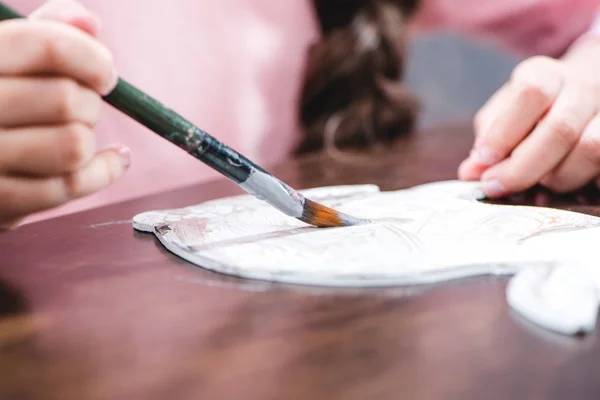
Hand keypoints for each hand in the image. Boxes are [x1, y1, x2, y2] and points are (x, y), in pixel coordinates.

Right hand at [0, 0, 129, 228]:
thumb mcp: (0, 55)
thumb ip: (43, 31)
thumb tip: (90, 22)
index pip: (48, 46)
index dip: (93, 58)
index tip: (105, 72)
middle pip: (68, 99)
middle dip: (91, 101)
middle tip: (84, 104)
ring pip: (74, 144)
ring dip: (88, 137)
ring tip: (76, 131)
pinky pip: (70, 186)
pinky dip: (104, 172)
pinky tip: (111, 160)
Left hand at [458, 40, 599, 197]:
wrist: (584, 90)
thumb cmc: (533, 109)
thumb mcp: (503, 112)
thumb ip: (487, 139)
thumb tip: (471, 172)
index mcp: (546, 74)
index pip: (532, 93)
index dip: (505, 131)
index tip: (483, 159)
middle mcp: (584, 86)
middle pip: (561, 129)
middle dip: (523, 168)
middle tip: (496, 186)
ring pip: (592, 149)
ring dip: (559, 178)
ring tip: (542, 182)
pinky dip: (586, 182)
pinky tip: (571, 182)